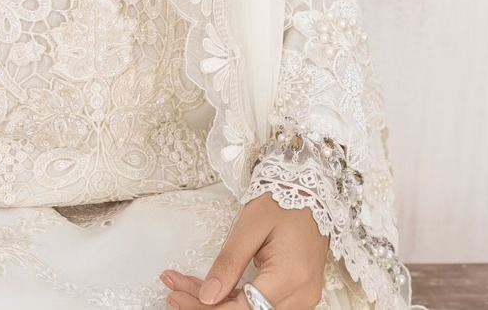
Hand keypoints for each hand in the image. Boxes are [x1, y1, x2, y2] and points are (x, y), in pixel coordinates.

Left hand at [160, 195, 328, 309]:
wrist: (312, 190)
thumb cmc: (282, 200)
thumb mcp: (250, 224)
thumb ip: (229, 262)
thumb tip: (207, 296)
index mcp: (290, 277)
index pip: (242, 309)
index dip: (205, 307)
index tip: (176, 295)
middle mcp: (301, 295)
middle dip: (206, 306)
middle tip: (175, 292)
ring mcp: (303, 298)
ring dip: (220, 305)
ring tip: (188, 289)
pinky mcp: (299, 294)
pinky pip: (263, 307)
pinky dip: (237, 301)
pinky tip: (214, 292)